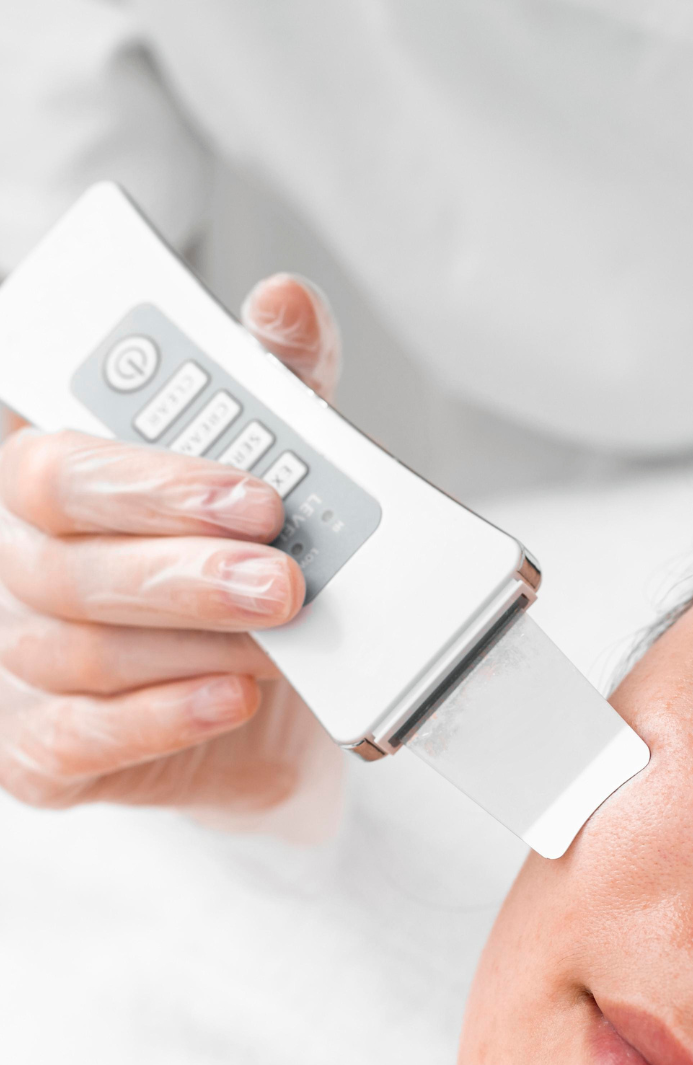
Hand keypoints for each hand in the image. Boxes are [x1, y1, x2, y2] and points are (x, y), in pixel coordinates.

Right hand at [0, 274, 345, 817]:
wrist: (284, 698)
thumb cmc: (254, 566)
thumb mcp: (277, 468)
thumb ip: (278, 385)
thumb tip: (284, 302)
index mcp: (62, 488)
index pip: (59, 467)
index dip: (152, 481)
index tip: (257, 493)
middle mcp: (27, 567)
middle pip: (65, 563)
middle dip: (186, 572)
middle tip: (285, 580)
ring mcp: (23, 664)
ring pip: (80, 651)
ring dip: (192, 646)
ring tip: (282, 642)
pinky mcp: (44, 752)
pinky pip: (75, 743)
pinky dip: (159, 720)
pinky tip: (230, 697)